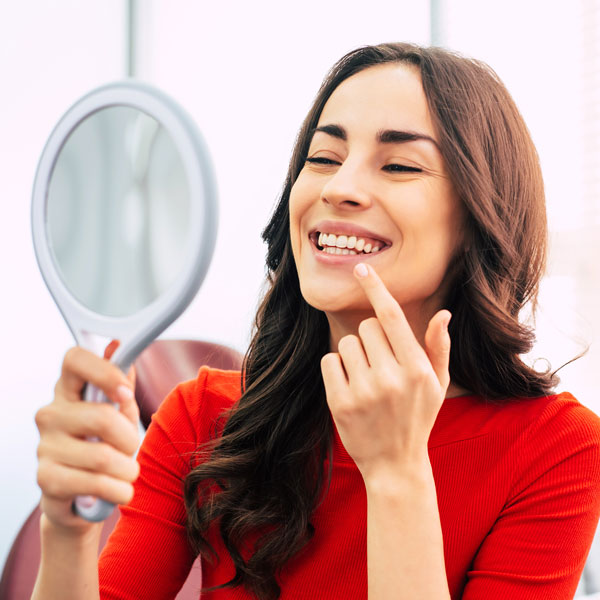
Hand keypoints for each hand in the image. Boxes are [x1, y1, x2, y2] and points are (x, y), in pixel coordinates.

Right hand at [35, 342, 139, 532]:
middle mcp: (51, 413)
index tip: (125, 393)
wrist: (83, 497)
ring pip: (103, 456)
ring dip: (127, 470)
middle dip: (130, 439)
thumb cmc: (105, 447)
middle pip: (102, 417)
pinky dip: (118, 490)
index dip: (105, 371)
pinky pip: (95, 483)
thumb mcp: (120, 414)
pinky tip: (120, 491)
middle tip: (131, 449)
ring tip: (127, 474)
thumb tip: (116, 346)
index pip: (75, 359)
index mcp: (70, 390)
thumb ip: (121, 384)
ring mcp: (45, 446)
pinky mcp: (46, 478)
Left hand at [320, 263, 450, 482]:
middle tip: (380, 364)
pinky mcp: (340, 403)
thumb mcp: (437, 384)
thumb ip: (439, 347)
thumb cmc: (418, 417)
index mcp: (417, 368)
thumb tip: (443, 313)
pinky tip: (350, 388)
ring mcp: (363, 391)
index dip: (376, 289)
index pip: (393, 317)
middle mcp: (391, 377)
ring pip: (346, 343)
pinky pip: (330, 361)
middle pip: (367, 327)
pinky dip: (337, 369)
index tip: (361, 269)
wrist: (394, 464)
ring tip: (366, 379)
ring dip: (354, 355)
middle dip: (372, 340)